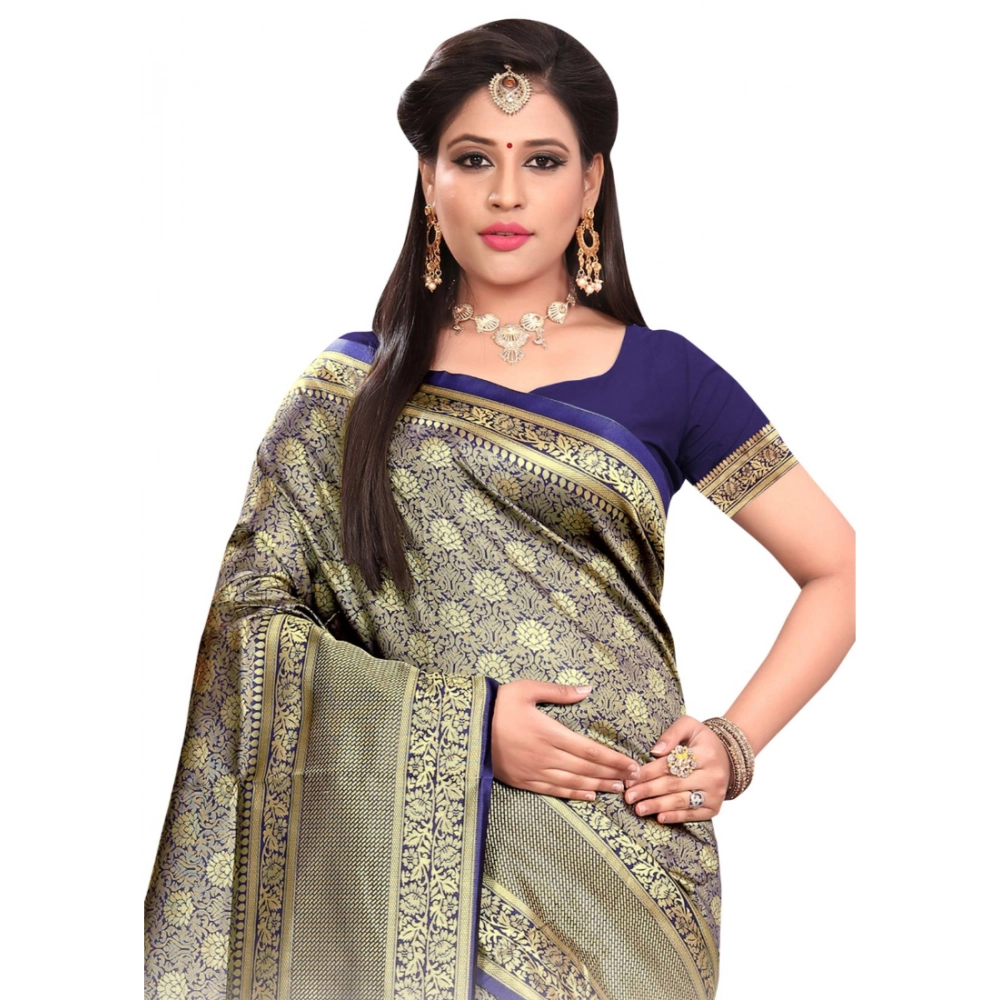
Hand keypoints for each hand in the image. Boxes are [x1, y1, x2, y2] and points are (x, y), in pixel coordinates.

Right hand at [491, 680, 638, 800]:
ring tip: (618, 789)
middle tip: (634, 780)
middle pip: (586, 769)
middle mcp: (545, 755)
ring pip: (573, 782)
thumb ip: (558, 692)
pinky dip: (574, 794)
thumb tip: (587, 690)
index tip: (631, 764)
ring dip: (598, 786)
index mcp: (548, 732)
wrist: (467, 727)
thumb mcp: (526, 689)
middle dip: (612, 774)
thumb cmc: (498, 705)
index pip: (589, 750)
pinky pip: (554, 790)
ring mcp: (534, 771)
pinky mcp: (523, 781)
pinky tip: (589, 796)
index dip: (613, 759)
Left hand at [624, 716, 729, 822]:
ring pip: (682, 801)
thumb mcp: (689, 726)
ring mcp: (714, 794)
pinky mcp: (714, 808)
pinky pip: (692, 814)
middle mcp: (712, 775)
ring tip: (639, 809)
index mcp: (706, 754)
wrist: (729, 757)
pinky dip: (675, 817)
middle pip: (674, 784)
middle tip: (629, 796)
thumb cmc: (703, 741)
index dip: (649, 772)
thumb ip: (672, 734)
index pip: (672, 764)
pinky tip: (660, 817)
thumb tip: (655, 751)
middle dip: (648, 790)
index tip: (631, 777)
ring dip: (658, 806)